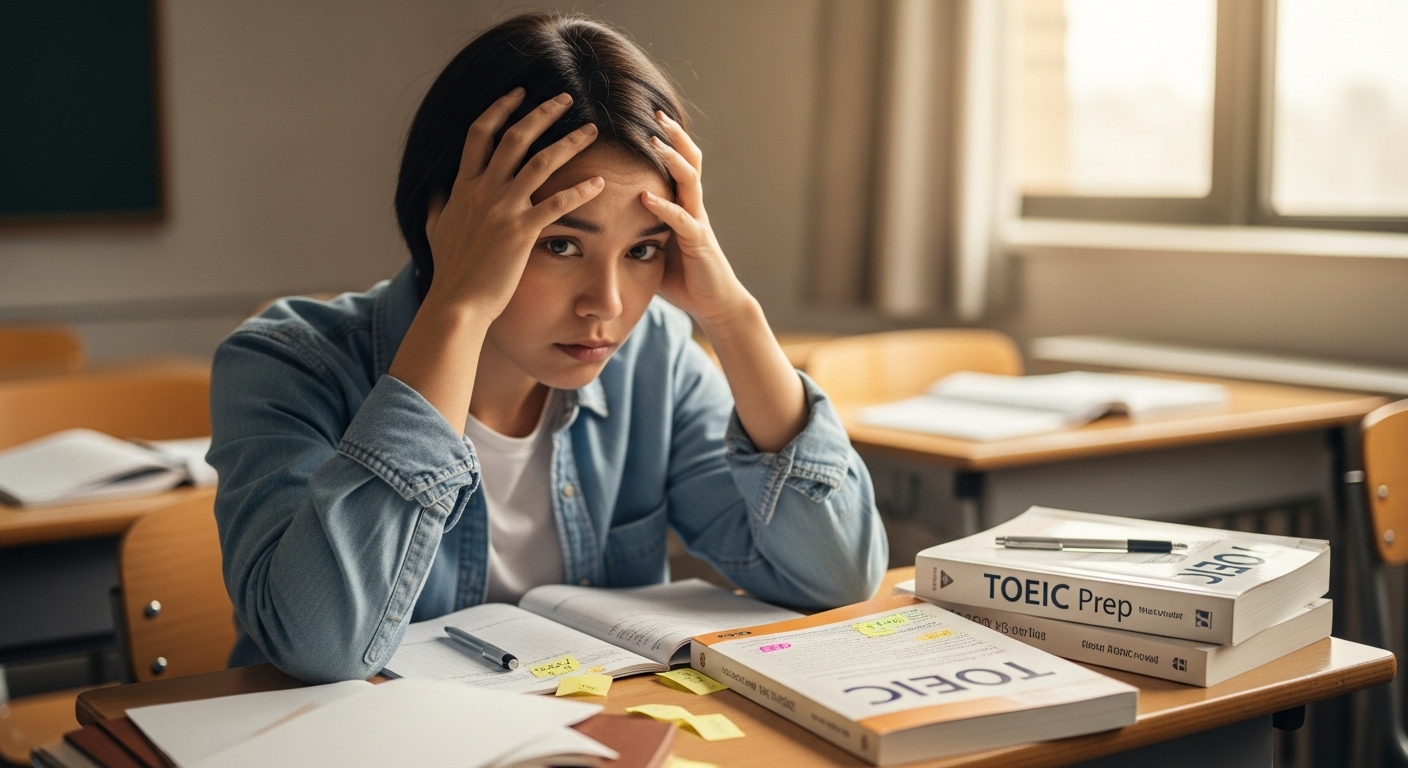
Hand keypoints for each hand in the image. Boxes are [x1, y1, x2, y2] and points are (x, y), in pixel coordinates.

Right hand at [423, 89, 602, 318]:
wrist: (457, 302)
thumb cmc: (450, 271)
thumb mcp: (435, 230)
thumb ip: (437, 206)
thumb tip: (434, 192)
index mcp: (463, 186)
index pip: (480, 133)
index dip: (500, 108)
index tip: (519, 92)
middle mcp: (483, 190)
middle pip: (515, 137)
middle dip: (542, 113)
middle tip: (566, 98)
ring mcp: (503, 209)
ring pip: (541, 162)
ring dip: (569, 142)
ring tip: (591, 130)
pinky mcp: (522, 231)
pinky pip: (557, 203)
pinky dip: (580, 190)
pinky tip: (600, 183)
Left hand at [641, 112, 753, 334]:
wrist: (714, 302)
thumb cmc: (681, 275)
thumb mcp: (653, 243)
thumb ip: (635, 224)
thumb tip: (598, 215)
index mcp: (682, 202)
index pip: (676, 161)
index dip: (665, 137)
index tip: (643, 113)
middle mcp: (693, 206)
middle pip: (688, 158)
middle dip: (673, 134)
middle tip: (655, 110)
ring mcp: (698, 221)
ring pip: (690, 180)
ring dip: (671, 159)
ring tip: (654, 140)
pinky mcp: (699, 243)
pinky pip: (683, 220)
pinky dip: (664, 207)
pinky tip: (646, 197)